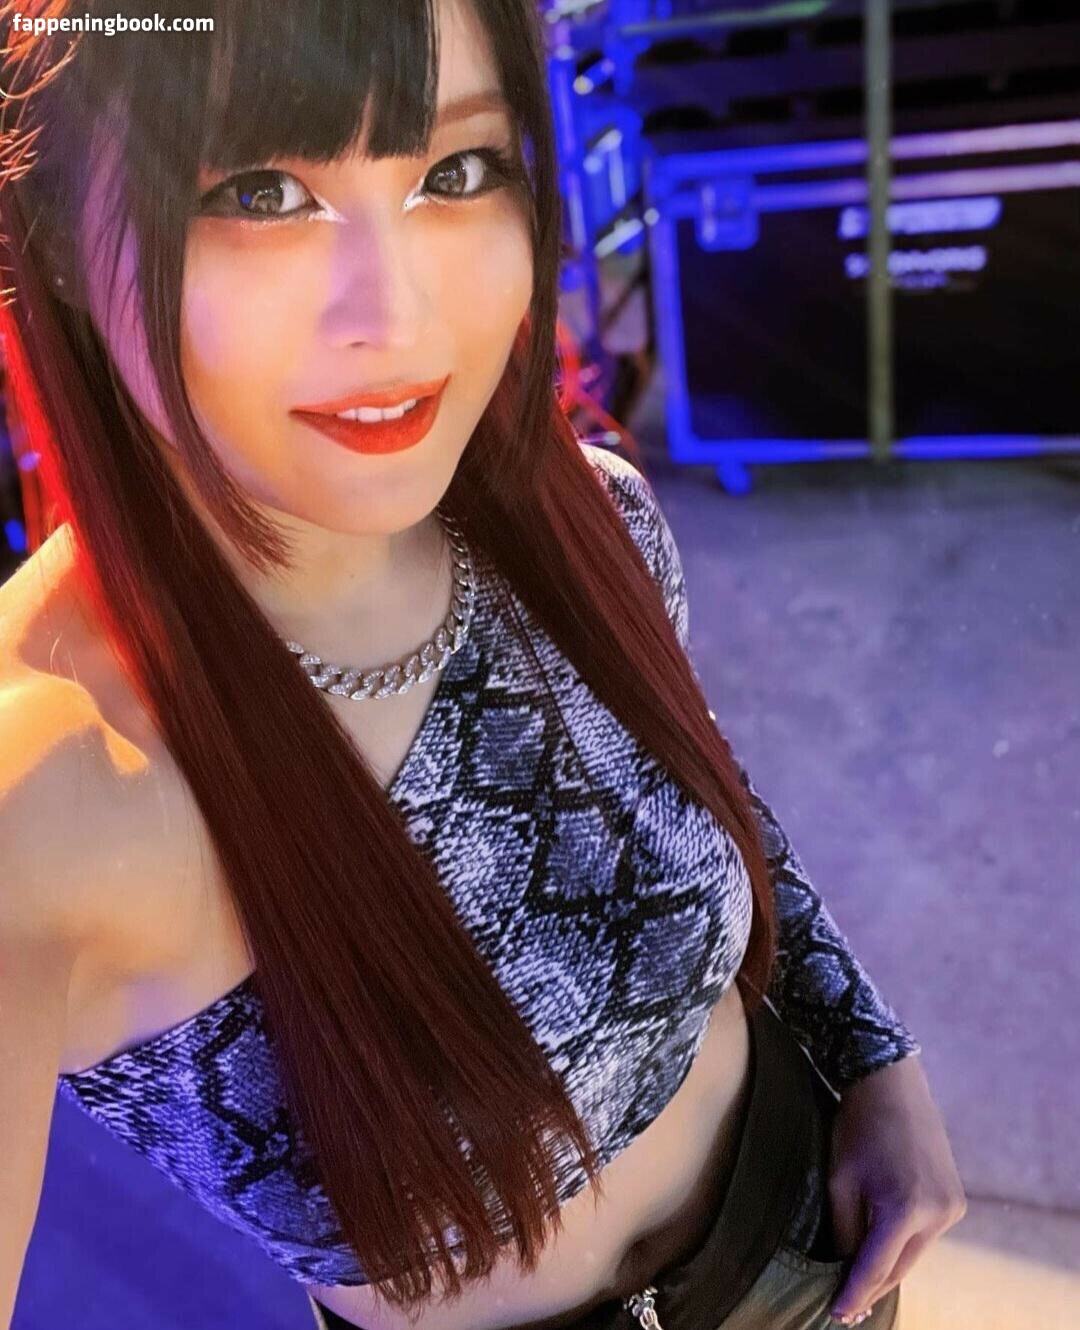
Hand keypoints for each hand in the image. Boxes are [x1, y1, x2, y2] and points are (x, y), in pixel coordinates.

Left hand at [824, 1054, 966, 1324]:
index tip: (837, 1315)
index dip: (854, 1294)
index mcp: (904, 1209)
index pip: (875, 1267)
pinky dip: (905, 1244)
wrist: (892, 1085)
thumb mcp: (840, 1180)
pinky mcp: (956, 1200)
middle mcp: (936, 1214)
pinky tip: (885, 1251)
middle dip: (872, 1287)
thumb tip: (845, 1265)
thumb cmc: (858, 1127)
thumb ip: (845, 1229)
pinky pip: (926, 1235)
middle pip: (899, 1267)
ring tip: (862, 1286)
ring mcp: (951, 1208)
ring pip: (914, 1253)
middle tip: (847, 1309)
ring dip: (889, 1266)